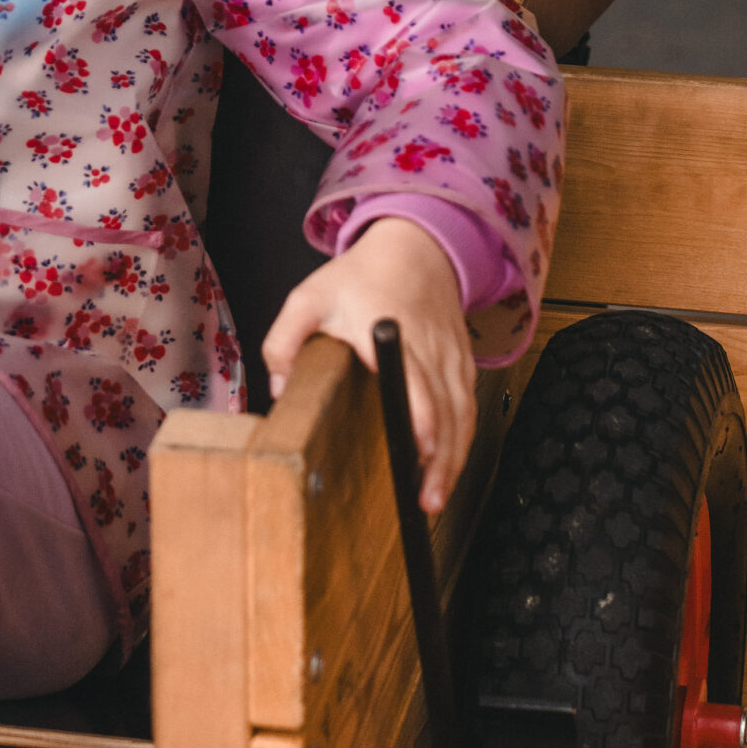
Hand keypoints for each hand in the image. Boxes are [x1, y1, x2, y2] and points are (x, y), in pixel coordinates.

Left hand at [260, 217, 475, 513]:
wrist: (415, 247)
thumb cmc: (361, 276)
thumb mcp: (308, 297)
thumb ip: (284, 341)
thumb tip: (278, 388)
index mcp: (390, 331)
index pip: (415, 379)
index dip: (422, 416)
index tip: (422, 448)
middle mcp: (428, 347)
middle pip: (445, 411)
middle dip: (440, 460)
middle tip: (425, 500)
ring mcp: (451, 357)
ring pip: (462, 415)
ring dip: (454, 460)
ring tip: (435, 498)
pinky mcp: (462, 363)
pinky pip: (468, 408)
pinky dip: (462, 442)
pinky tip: (449, 469)